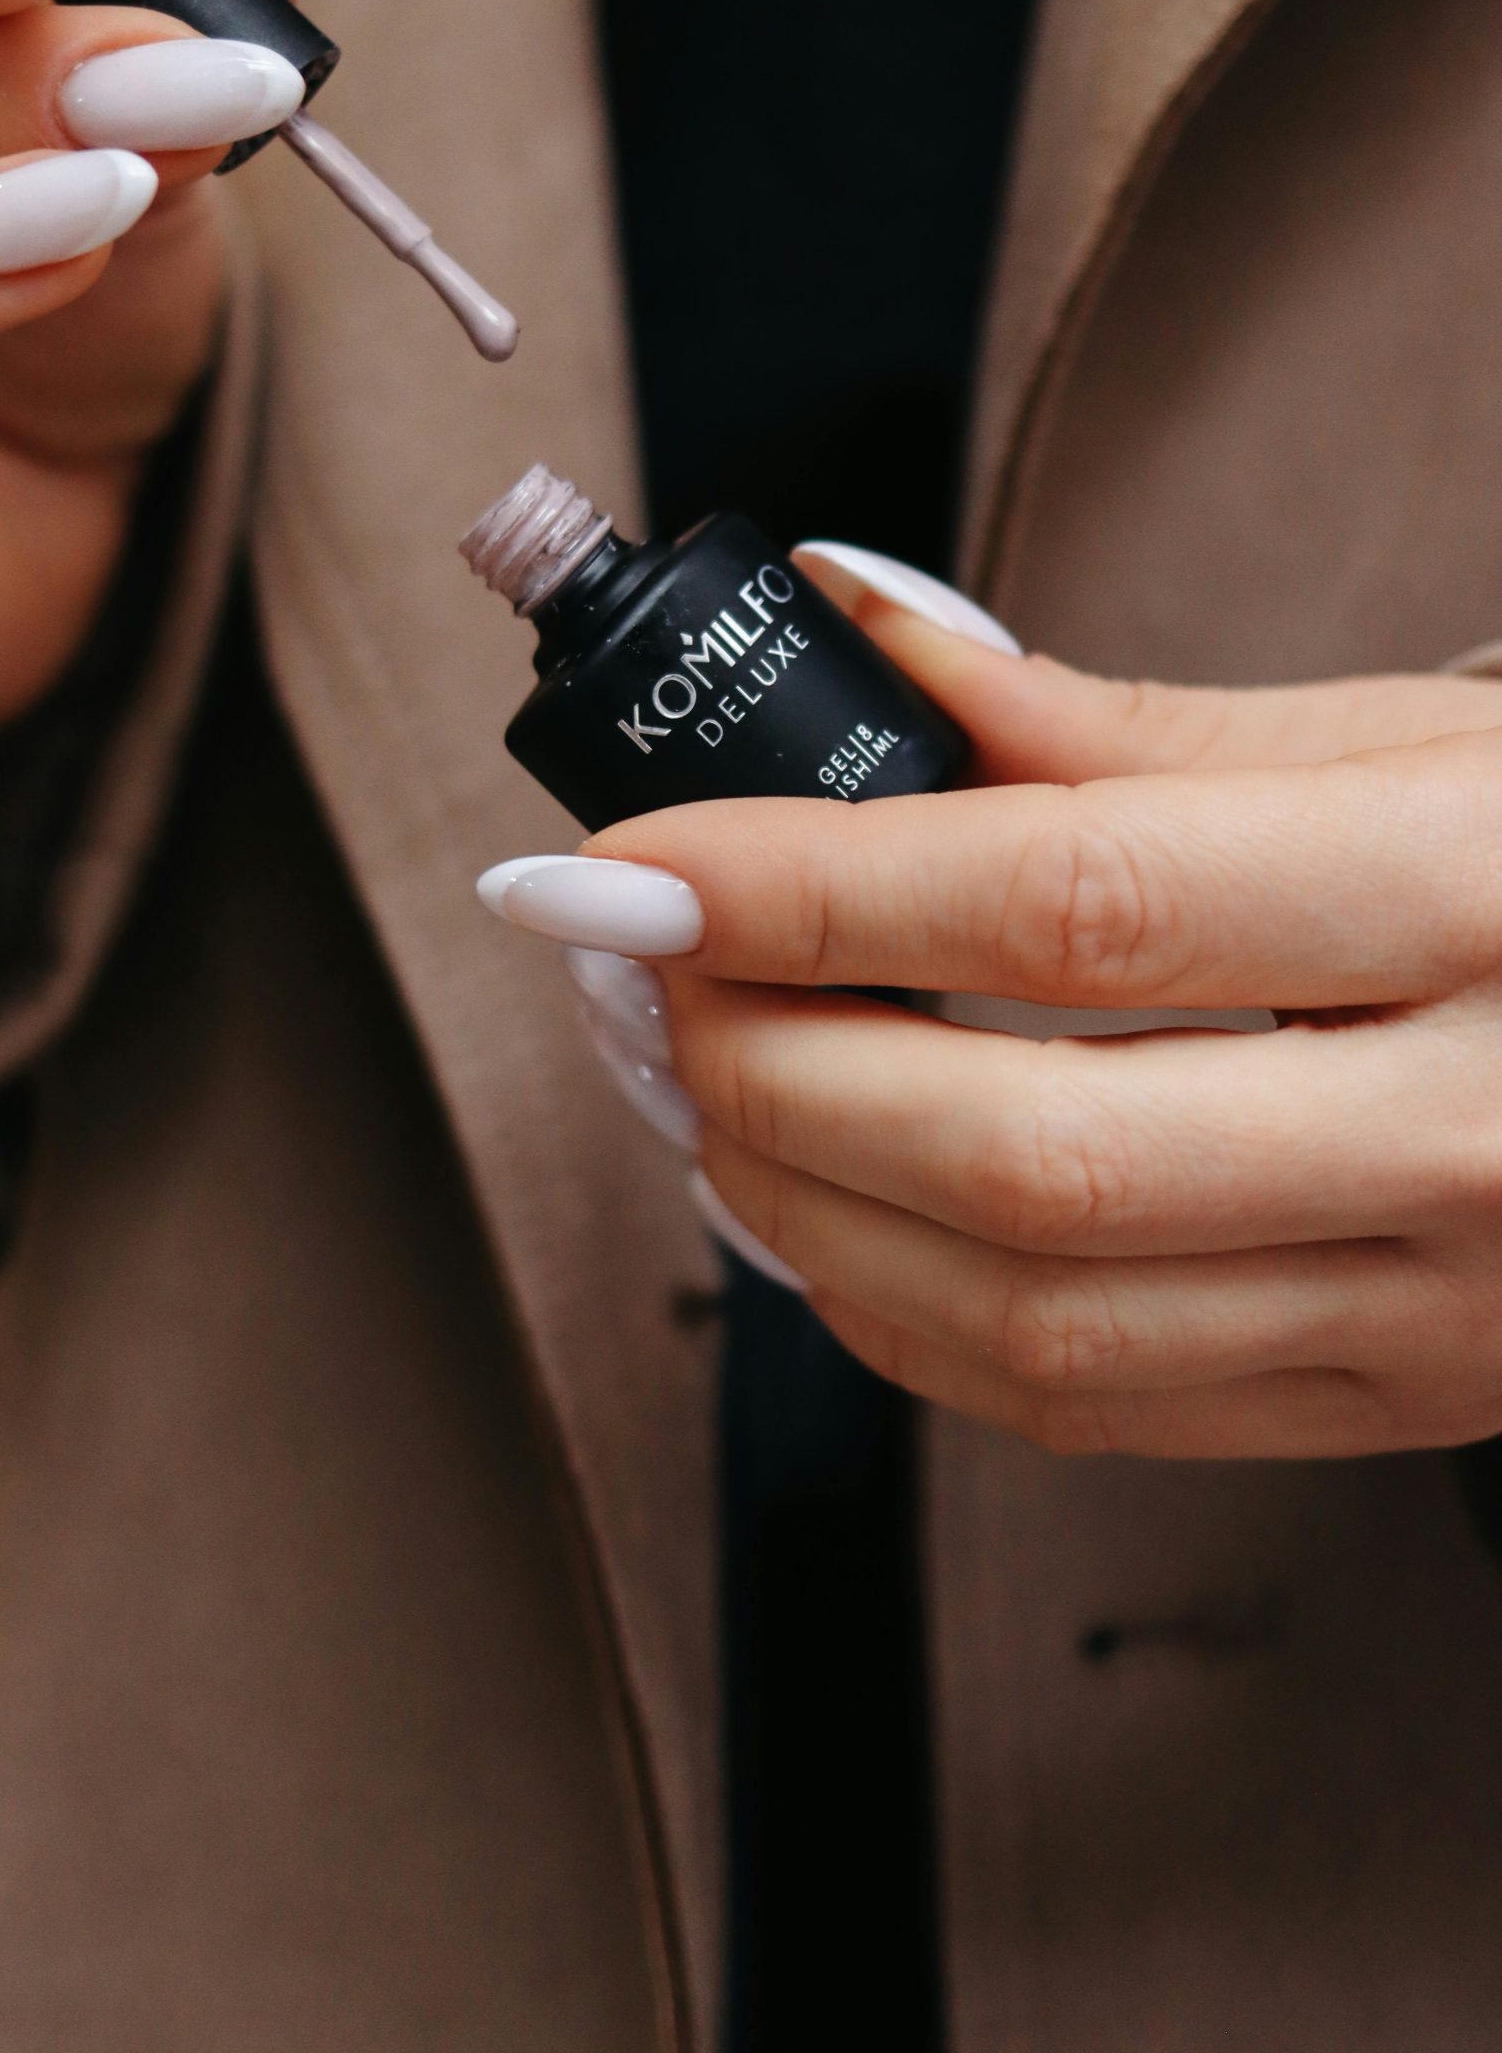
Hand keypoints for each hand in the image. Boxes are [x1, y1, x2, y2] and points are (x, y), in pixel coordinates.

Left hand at [480, 549, 1501, 1458]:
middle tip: (654, 978)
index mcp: (1484, 900)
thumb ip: (1121, 725)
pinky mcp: (1402, 1402)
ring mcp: (1447, 1309)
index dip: (815, 889)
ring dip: (807, 1212)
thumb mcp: (1419, 743)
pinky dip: (909, 1323)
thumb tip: (864, 643)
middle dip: (772, 1069)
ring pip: (1039, 1323)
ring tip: (708, 1093)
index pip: (1080, 905)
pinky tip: (831, 1219)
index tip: (634, 865)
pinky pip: (1098, 1409)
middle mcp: (1475, 1134)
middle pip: (1031, 1152)